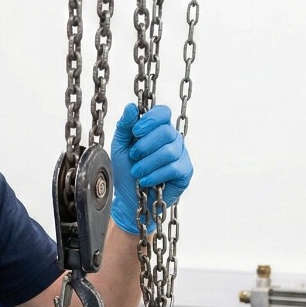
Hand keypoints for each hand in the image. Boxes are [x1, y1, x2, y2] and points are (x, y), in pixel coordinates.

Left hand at [110, 102, 193, 232]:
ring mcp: (181, 155)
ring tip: (137, 172)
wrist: (129, 198)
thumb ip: (125, 126)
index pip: (163, 112)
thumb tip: (132, 107)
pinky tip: (146, 181)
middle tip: (133, 156)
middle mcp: (172, 139)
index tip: (135, 132)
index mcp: (157, 129)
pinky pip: (174, 168)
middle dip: (146, 145)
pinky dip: (156, 175)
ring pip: (170, 151)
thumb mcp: (120, 146)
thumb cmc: (126, 171)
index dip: (151, 120)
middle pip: (167, 131)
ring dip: (148, 163)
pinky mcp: (185, 172)